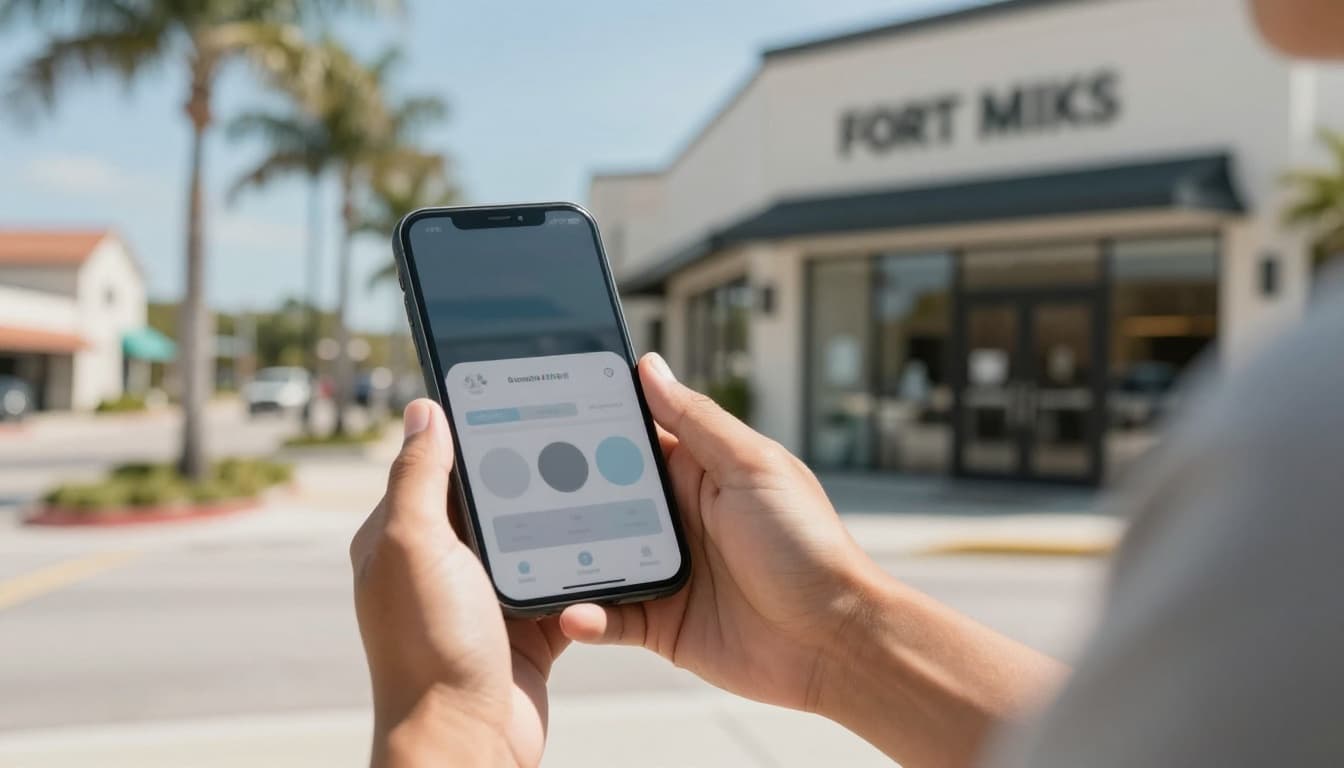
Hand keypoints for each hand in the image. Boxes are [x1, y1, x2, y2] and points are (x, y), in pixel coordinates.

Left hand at [351, 399, 567, 767]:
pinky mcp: (523, 628)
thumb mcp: (416, 547)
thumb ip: (419, 477)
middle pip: (493, 498)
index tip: (516, 402)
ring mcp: (482, 598)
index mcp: (401, 537)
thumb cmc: (430, 650)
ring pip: (532, 538)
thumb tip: (423, 410)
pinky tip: (605, 555)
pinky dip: (580, 574)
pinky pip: (560, 584)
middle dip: (529, 475)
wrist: (469, 742)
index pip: (436, 465)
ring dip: (560, 522)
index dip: (472, 433)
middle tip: (572, 440)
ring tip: (597, 490)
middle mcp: (438, 564)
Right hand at [558, 354, 880, 711]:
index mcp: (699, 472)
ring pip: (594, 557)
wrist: (834, 642)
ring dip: (563, 556)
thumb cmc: (807, 545)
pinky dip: (585, 616)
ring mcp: (665, 571)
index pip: (632, 440)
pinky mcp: (660, 623)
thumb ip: (697, 420)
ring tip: (527, 552)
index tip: (539, 411)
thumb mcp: (753, 468)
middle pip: (602, 498)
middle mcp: (676, 518)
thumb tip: (650, 367)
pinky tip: (571, 612)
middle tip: (513, 485)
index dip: (590, 427)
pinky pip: (608, 617)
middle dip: (560, 492)